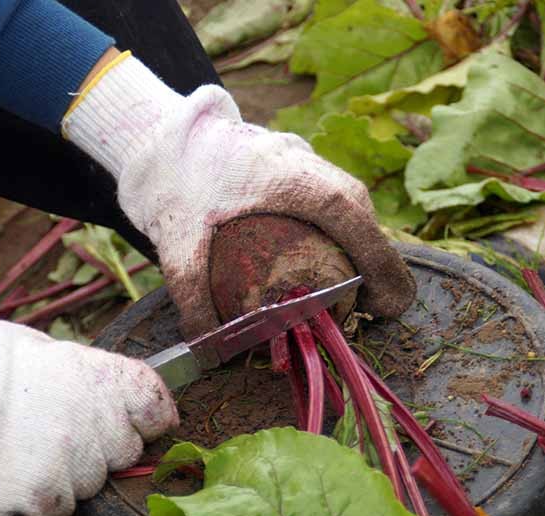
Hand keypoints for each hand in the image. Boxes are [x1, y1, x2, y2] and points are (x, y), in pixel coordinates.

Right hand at [0, 321, 177, 515]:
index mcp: (98, 378)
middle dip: (102, 446)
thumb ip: (76, 363)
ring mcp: (72, 466)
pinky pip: (57, 508)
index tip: (148, 421)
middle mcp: (96, 423)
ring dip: (67, 474)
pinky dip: (39, 499)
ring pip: (89, 483)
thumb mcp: (36, 345)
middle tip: (64, 436)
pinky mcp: (45, 501)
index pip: (153, 401)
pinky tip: (14, 477)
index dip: (152, 413)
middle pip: (124, 450)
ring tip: (27, 453)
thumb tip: (94, 375)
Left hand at [63, 52, 414, 336]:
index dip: (378, 257)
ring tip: (354, 288)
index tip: (391, 300)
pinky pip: (328, 194)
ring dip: (358, 241)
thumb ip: (193, 297)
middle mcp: (301, 159)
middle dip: (373, 257)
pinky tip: (324, 258)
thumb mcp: (176, 242)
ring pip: (346, 198)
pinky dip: (338, 228)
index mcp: (283, 172)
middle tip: (373, 306)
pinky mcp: (289, 161)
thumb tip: (213, 351)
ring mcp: (298, 155)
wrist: (153, 136)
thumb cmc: (169, 180)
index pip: (347, 212)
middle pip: (355, 208)